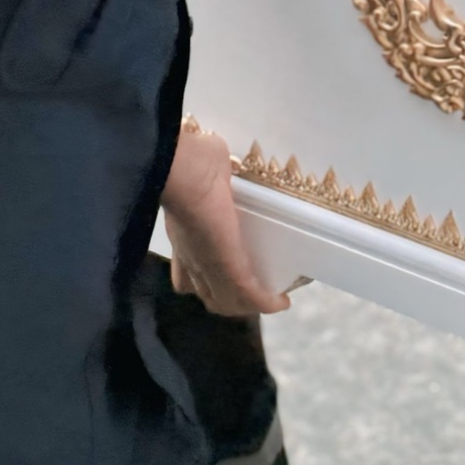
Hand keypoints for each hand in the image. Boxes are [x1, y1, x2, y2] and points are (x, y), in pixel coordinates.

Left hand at [160, 123, 289, 316]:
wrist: (185, 169)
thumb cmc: (189, 161)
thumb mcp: (201, 171)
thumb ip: (212, 171)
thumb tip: (226, 160)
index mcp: (182, 239)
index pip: (189, 278)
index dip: (207, 283)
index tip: (227, 275)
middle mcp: (191, 259)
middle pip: (211, 297)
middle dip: (232, 301)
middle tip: (256, 292)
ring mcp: (208, 267)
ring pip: (229, 302)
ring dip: (251, 304)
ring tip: (272, 297)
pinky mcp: (229, 267)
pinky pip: (251, 294)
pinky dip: (267, 302)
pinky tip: (282, 301)